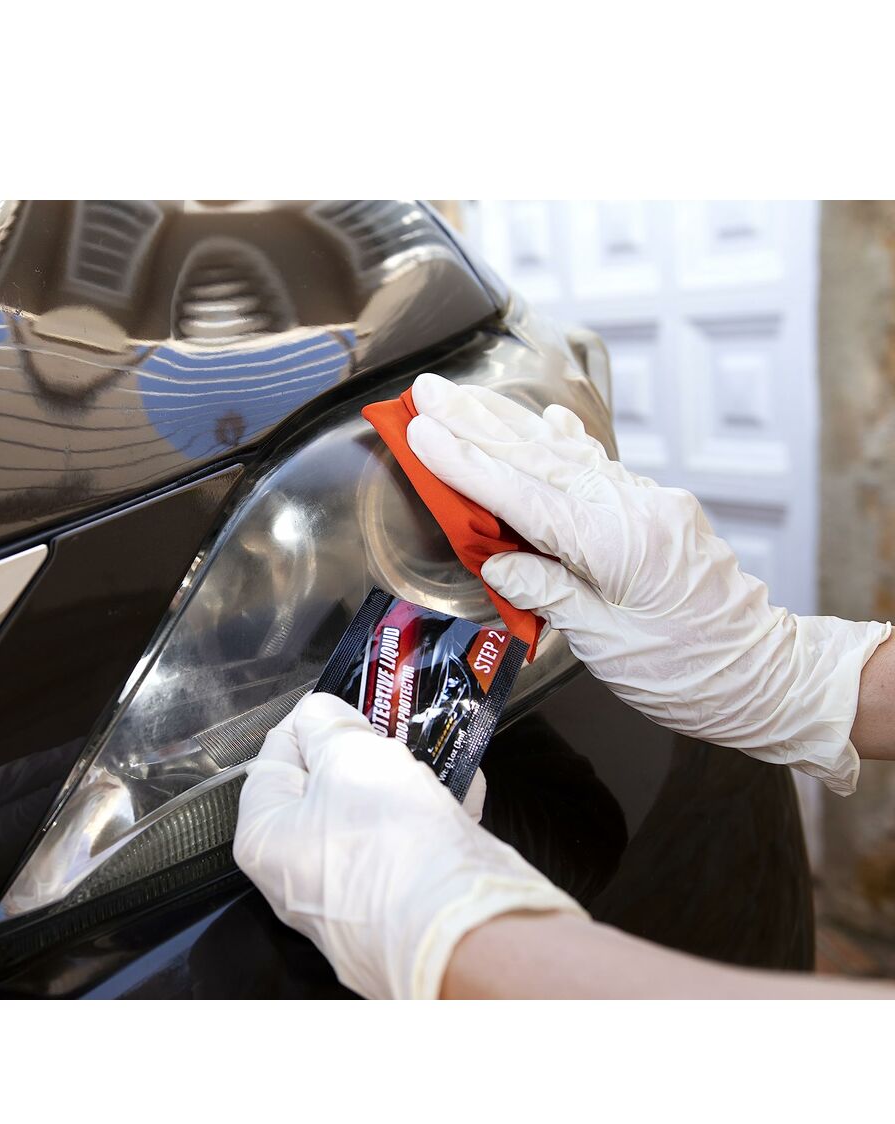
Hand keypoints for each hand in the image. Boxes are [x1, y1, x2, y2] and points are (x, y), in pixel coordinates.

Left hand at [233, 692, 584, 998]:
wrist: (462, 931)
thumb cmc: (390, 843)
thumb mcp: (349, 755)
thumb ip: (326, 725)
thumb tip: (318, 715)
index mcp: (264, 838)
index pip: (275, 755)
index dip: (313, 720)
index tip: (346, 703)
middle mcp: (297, 875)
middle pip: (324, 788)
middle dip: (364, 754)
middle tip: (392, 732)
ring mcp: (348, 897)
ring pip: (370, 817)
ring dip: (403, 783)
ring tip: (431, 759)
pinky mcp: (395, 909)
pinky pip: (405, 849)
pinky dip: (429, 819)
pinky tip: (459, 792)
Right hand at [406, 373, 891, 794]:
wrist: (761, 673)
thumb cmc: (687, 671)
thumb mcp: (604, 644)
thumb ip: (547, 594)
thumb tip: (497, 564)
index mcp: (614, 543)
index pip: (522, 494)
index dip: (466, 463)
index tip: (422, 431)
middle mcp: (632, 507)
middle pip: (537, 457)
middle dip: (475, 422)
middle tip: (428, 390)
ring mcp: (647, 502)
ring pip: (564, 452)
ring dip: (508, 423)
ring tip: (464, 397)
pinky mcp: (654, 509)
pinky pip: (597, 465)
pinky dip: (562, 441)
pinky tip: (545, 419)